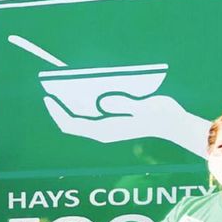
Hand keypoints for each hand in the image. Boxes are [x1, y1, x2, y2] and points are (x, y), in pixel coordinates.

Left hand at [43, 93, 209, 156]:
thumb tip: (104, 101)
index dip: (57, 112)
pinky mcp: (111, 123)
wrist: (172, 123)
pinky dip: (81, 105)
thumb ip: (123, 104)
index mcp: (104, 131)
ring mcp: (105, 128)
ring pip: (79, 118)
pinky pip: (89, 115)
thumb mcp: (142, 106)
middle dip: (60, 108)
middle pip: (71, 122)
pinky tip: (81, 92)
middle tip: (50, 90)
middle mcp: (101, 132)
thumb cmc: (158, 114)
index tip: (48, 98)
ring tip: (62, 89)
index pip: (72, 124)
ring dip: (70, 106)